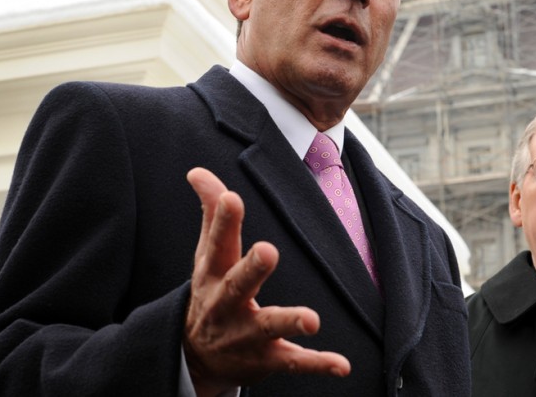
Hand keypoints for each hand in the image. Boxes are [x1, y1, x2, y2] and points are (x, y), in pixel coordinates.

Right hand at [183, 168, 350, 394]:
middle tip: (268, 251)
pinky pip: (292, 362)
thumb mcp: (206, 253)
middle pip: (237, 285)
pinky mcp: (266, 359)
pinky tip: (342, 364)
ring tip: (312, 319)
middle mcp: (226, 303)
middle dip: (252, 269)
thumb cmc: (209, 291)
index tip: (231, 197)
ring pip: (267, 326)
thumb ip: (209, 211)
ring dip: (289, 322)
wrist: (193, 357)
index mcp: (213, 272)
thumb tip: (197, 171)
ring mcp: (246, 333)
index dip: (223, 220)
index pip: (218, 242)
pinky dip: (317, 364)